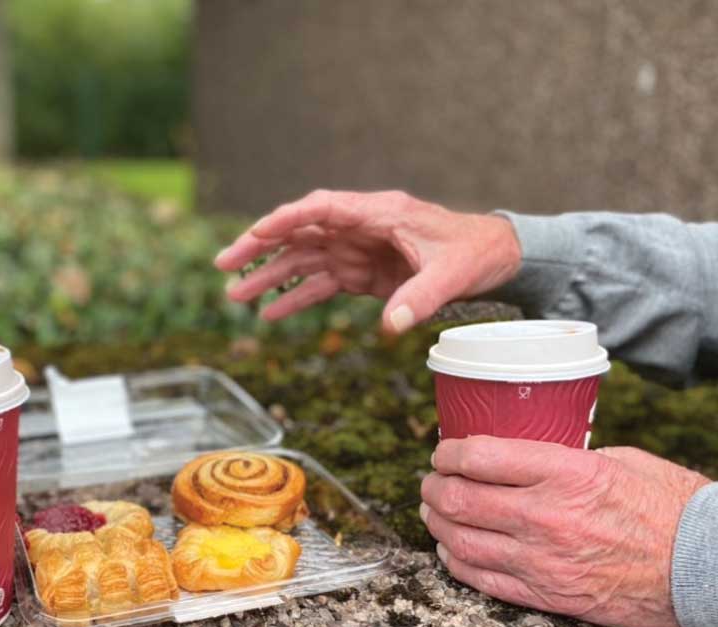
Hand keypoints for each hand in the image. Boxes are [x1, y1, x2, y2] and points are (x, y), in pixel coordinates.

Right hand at [215, 190, 522, 333]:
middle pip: (300, 232)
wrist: (493, 257)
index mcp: (380, 213)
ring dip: (269, 276)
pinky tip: (269, 313)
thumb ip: (420, 298)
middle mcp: (361, 228)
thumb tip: (391, 327)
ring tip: (234, 296)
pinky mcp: (362, 273)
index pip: (322, 209)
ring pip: (303, 259)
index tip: (258, 233)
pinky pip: (321, 284)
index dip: (287, 219)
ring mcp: (358, 250)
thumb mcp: (452, 275)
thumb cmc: (474, 253)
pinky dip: (296, 298)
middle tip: (223, 264)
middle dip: (260, 247)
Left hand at [420, 437, 710, 626]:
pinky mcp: (547, 595)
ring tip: (433, 512)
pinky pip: (482, 580)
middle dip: (432, 487)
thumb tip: (524, 457)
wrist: (706, 566)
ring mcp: (542, 560)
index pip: (479, 456)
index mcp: (564, 473)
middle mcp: (545, 515)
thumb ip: (564, 459)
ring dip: (436, 524)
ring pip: (460, 541)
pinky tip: (451, 550)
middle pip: (458, 499)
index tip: (442, 452)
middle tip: (430, 482)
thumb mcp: (616, 460)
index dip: (447, 453)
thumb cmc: (670, 506)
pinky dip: (456, 562)